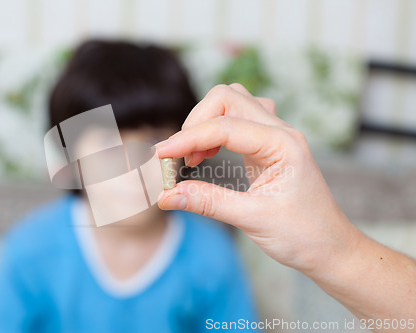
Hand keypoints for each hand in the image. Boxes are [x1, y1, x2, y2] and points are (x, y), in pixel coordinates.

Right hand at [156, 84, 362, 274]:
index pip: (225, 126)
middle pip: (228, 97)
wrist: (330, 247)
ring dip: (206, 121)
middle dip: (196, 121)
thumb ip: (207, 202)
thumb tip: (167, 195)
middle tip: (178, 156)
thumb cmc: (304, 235)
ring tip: (193, 155)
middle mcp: (280, 131)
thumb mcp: (253, 220)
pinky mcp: (267, 145)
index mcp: (282, 144)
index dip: (187, 138)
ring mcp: (275, 135)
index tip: (160, 156)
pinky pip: (237, 120)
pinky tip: (207, 153)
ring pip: (233, 102)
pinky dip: (215, 130)